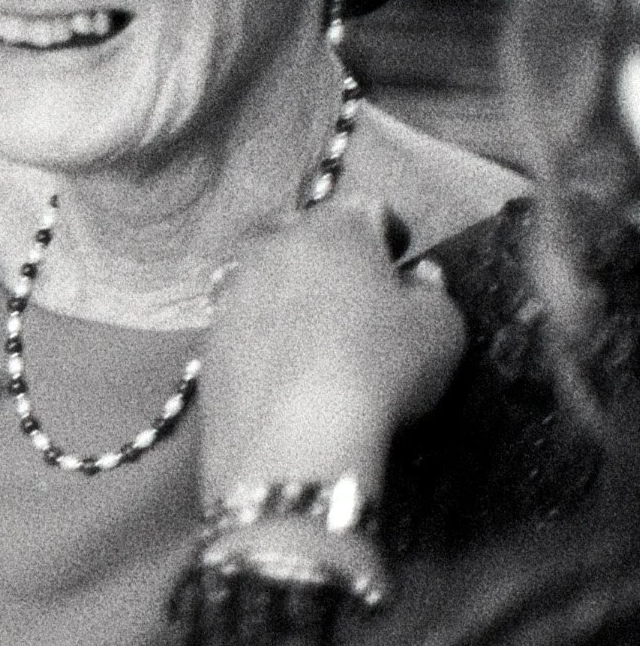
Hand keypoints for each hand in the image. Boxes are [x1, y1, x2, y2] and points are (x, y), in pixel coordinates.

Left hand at [201, 199, 465, 504]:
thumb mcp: (441, 329)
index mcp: (333, 228)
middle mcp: (271, 246)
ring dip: (287, 290)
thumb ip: (432, 293)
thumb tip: (415, 279)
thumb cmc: (381, 367)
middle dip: (328, 252)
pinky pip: (240, 322)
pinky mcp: (205, 339)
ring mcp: (229, 292)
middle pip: (301, 232)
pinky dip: (261, 333)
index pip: (366, 209)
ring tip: (315, 328)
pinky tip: (283, 366)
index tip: (399, 260)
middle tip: (355, 290)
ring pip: (261, 274)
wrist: (292, 435)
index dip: (389, 232)